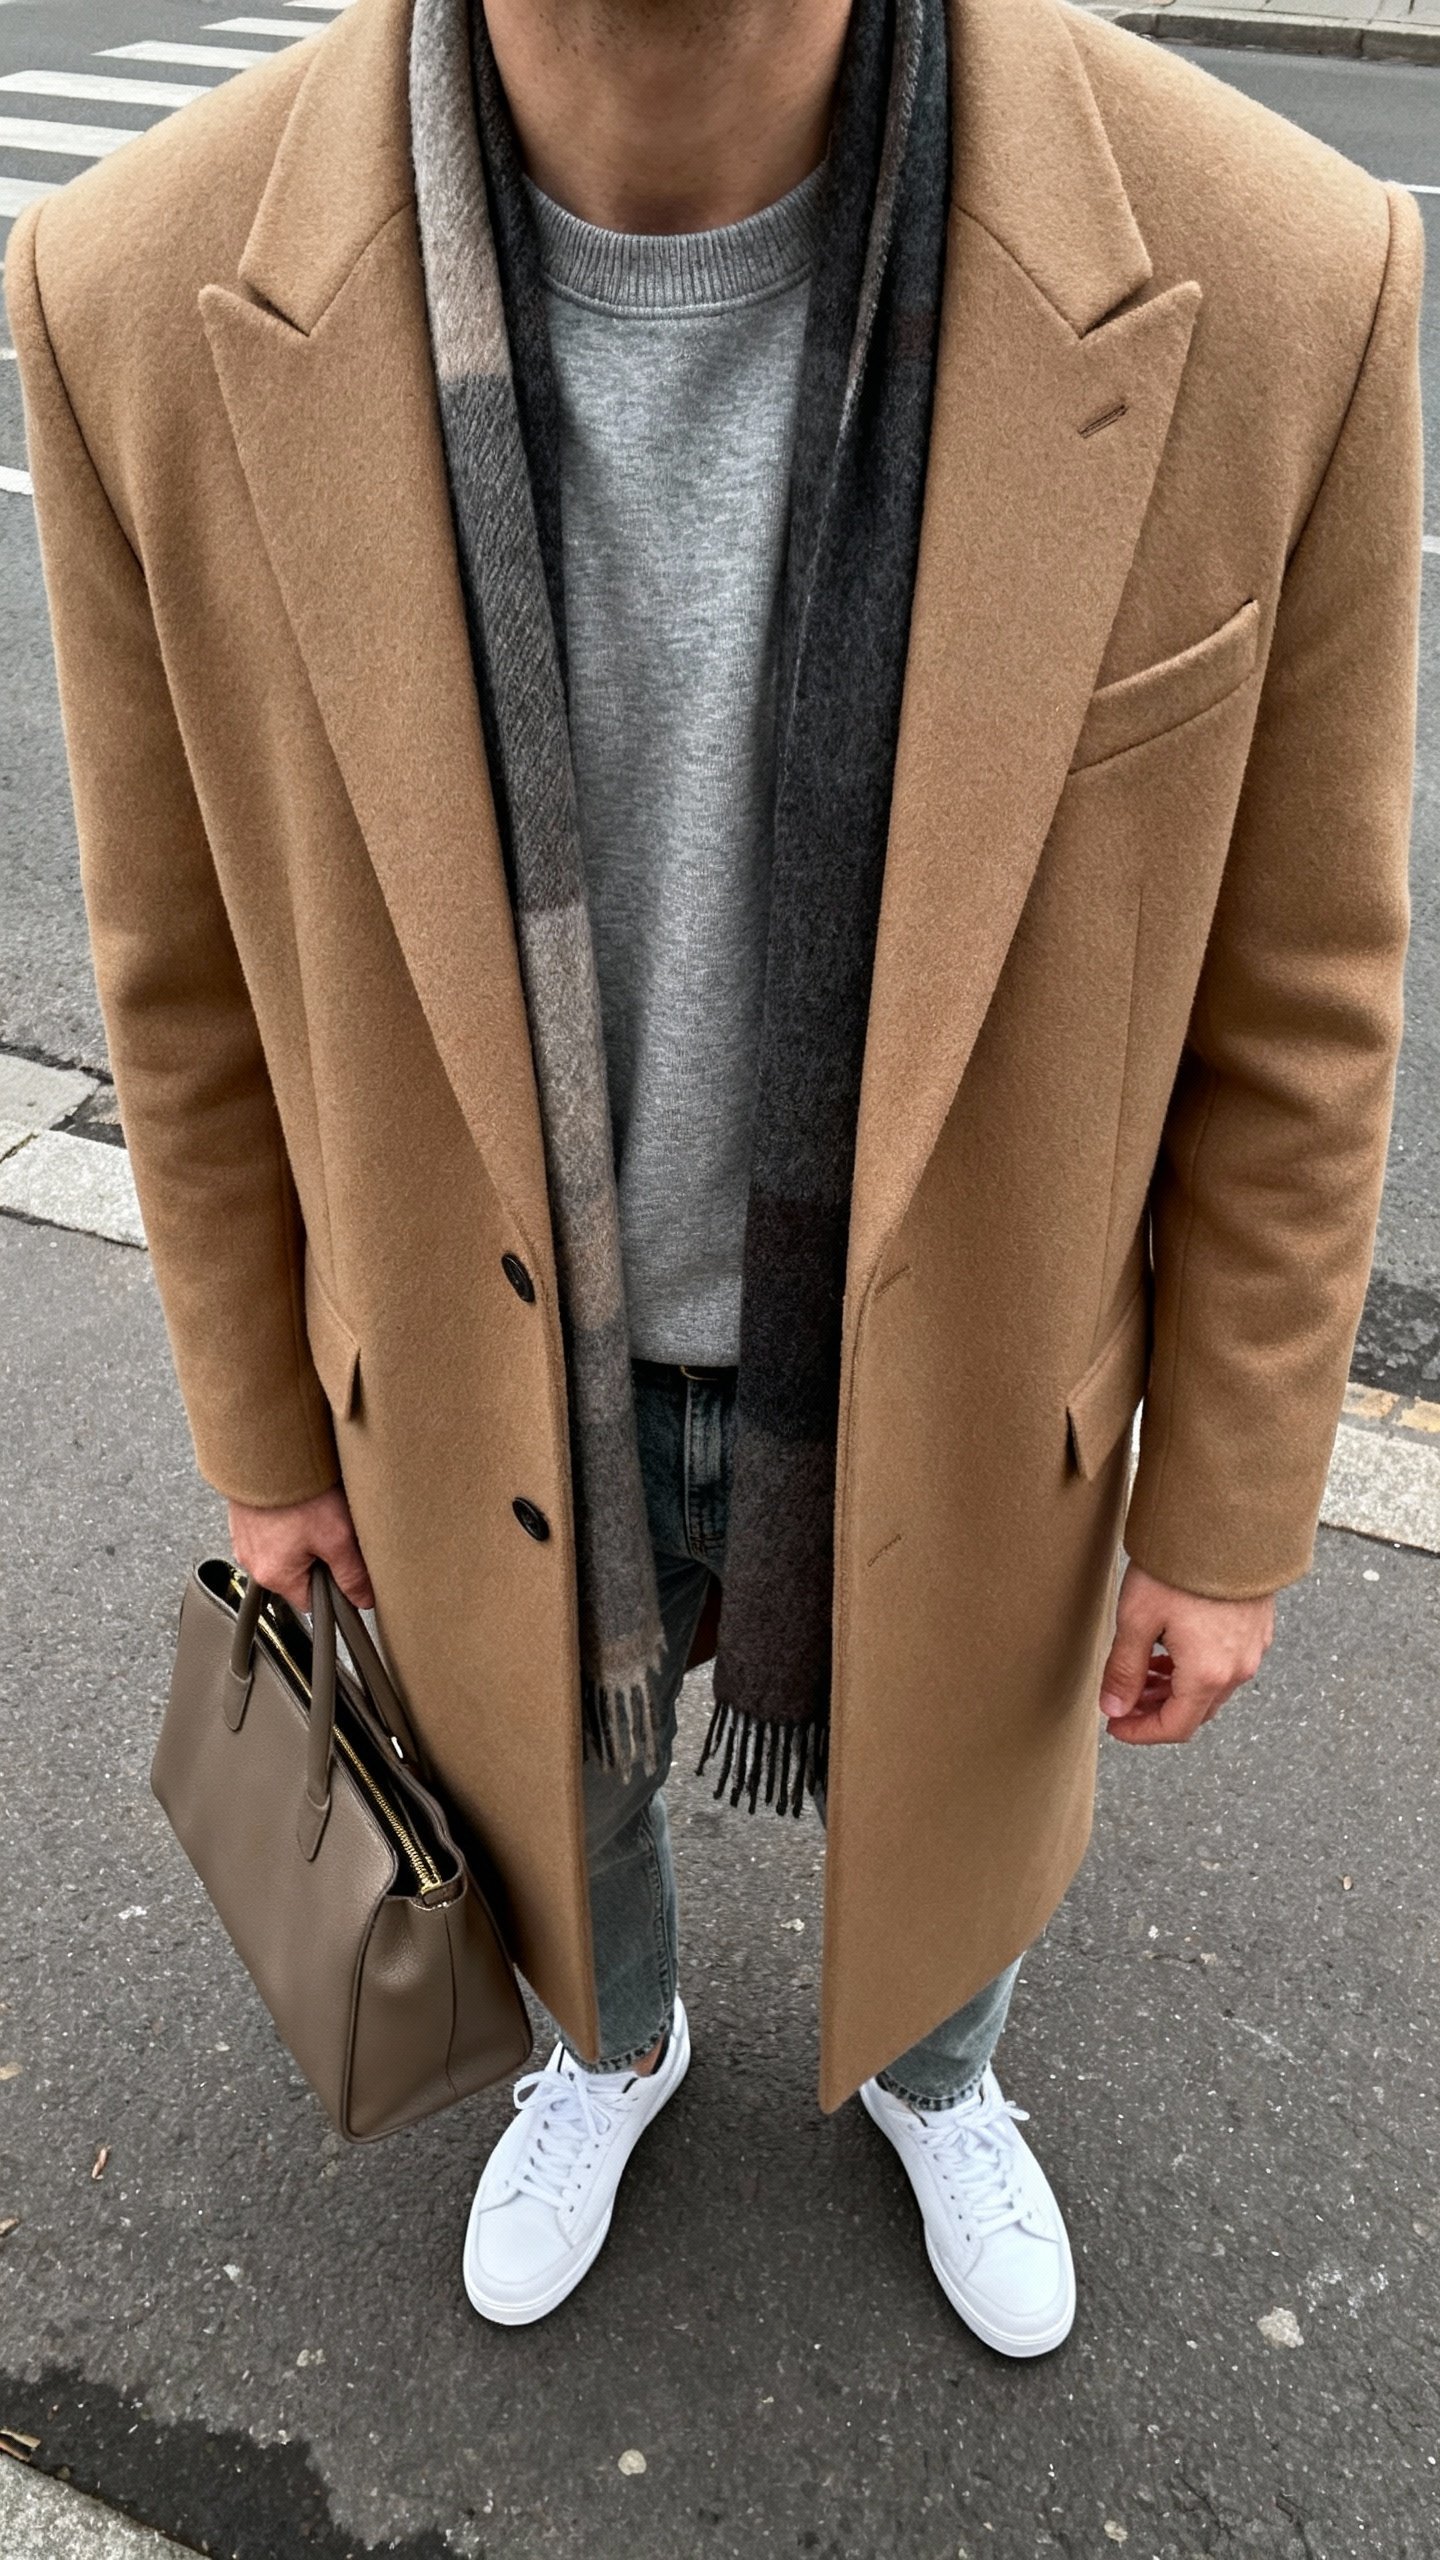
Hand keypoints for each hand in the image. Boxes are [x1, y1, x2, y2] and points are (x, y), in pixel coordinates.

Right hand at [227, 1484, 375, 1615]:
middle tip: (333, 1530)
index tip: (348, 1567)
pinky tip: (301, 1502)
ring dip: (304, 1536)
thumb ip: (352, 1574)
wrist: (266, 1447)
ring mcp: (244, 1538)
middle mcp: (253, 1561)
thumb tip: (363, 1599)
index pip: (312, 1603)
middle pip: (298, 1575)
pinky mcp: (244, 1516)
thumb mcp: (337, 1537)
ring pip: (285, 1550)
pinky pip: (271, 1528)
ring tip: (317, 1511)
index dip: (335, 1588)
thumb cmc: (298, 1493)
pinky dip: (288, 1519)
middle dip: (319, 1558)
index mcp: (275, 1575)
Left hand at [1098, 1561, 1273, 1744]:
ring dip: (1175, 1690)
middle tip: (1123, 1698)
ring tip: (1142, 1671)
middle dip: (1155, 1711)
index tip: (1114, 1725)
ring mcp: (1253, 1649)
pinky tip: (1170, 1649)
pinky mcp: (1257, 1628)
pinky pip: (1226, 1665)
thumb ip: (1124, 1670)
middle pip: (1194, 1711)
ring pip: (1211, 1689)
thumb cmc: (1179, 1568)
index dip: (1140, 1733)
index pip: (1175, 1728)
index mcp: (1208, 1675)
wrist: (1227, 1523)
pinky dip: (1195, 1670)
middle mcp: (1238, 1669)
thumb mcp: (1137, 1619)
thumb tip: (1113, 1709)